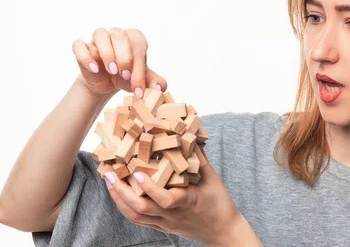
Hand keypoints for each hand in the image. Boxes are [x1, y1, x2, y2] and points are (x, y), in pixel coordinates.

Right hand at [72, 27, 166, 98]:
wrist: (106, 84)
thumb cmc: (126, 77)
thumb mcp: (141, 81)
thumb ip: (154, 82)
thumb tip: (160, 88)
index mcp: (134, 39)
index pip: (138, 46)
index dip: (139, 69)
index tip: (137, 88)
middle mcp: (116, 35)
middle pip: (120, 35)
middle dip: (124, 57)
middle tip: (125, 75)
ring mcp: (98, 40)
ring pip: (100, 34)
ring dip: (107, 53)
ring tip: (112, 71)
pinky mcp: (83, 48)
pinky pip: (79, 45)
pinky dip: (86, 57)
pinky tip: (95, 69)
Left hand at [103, 153, 261, 245]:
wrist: (222, 231)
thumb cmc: (219, 203)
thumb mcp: (213, 178)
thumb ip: (198, 158)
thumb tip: (188, 135)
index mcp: (187, 202)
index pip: (166, 199)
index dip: (150, 188)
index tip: (137, 173)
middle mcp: (172, 215)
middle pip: (141, 209)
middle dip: (121, 191)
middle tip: (109, 174)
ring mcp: (165, 223)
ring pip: (135, 215)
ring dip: (118, 198)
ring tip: (109, 180)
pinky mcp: (161, 227)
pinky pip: (139, 219)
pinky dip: (125, 206)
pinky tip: (118, 193)